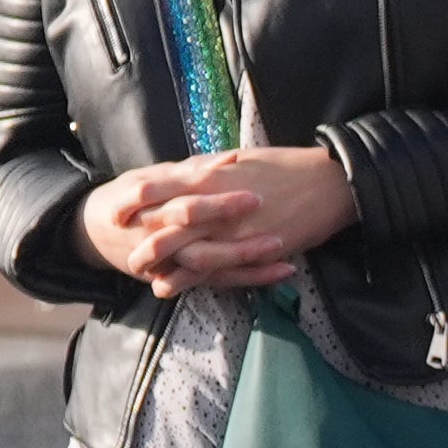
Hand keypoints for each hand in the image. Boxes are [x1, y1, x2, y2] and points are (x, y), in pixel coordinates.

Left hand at [87, 147, 358, 291]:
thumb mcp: (242, 160)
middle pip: (162, 222)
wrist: (330, 182)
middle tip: (121, 246)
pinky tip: (171, 287)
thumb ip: (211, 167)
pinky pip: (211, 269)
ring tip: (141, 273)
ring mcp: (231, 228)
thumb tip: (188, 169)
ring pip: (181, 250)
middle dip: (138, 236)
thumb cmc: (288, 167)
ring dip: (158, 263)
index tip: (117, 210)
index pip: (157, 187)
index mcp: (210, 175)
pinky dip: (187, 280)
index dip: (133, 200)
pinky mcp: (249, 249)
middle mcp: (214, 202)